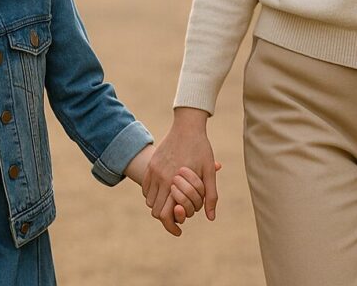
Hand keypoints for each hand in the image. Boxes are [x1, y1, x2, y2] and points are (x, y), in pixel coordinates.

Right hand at [143, 107, 218, 235]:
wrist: (187, 126)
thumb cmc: (201, 148)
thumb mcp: (209, 172)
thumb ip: (210, 196)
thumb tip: (211, 217)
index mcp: (174, 181)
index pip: (164, 214)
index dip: (170, 226)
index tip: (179, 231)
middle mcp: (160, 177)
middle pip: (154, 210)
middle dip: (164, 217)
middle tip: (176, 217)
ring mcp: (153, 170)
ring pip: (149, 199)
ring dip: (158, 205)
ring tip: (171, 205)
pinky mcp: (151, 164)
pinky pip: (145, 187)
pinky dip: (152, 194)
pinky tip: (164, 193)